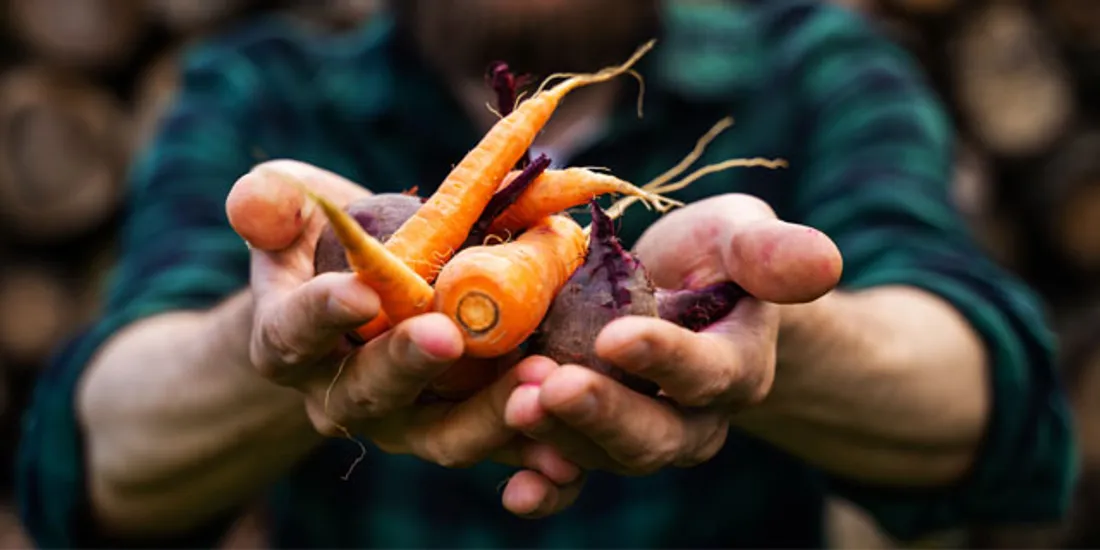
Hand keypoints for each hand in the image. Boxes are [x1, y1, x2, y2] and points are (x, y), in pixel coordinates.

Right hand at [227, 160, 584, 514]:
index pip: (293, 333)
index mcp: (290, 342)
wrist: (367, 303)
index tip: (357, 293)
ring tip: (538, 381)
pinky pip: (498, 453)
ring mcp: (407, 422)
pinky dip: (532, 456)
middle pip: (372, 391)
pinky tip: (569, 452)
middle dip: (410, 364)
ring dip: (489, 416)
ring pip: (442, 435)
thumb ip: (269, 205)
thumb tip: (255, 208)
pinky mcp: (464, 430)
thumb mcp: (290, 211)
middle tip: (448, 335)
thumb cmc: (325, 247)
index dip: (320, 315)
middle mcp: (343, 395)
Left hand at [502, 194, 842, 474]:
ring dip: (560, 437)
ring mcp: (643, 436)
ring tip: (517, 402)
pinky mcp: (596, 442)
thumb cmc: (712, 257)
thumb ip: (769, 251)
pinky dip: (547, 488)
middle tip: (551, 387)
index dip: (664, 359)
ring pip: (607, 455)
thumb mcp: (740, 236)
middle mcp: (695, 417)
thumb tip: (822, 263)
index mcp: (736, 366)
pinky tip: (514, 491)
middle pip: (656, 436)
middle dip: (603, 415)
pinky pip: (575, 478)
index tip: (616, 336)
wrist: (679, 293)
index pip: (706, 372)